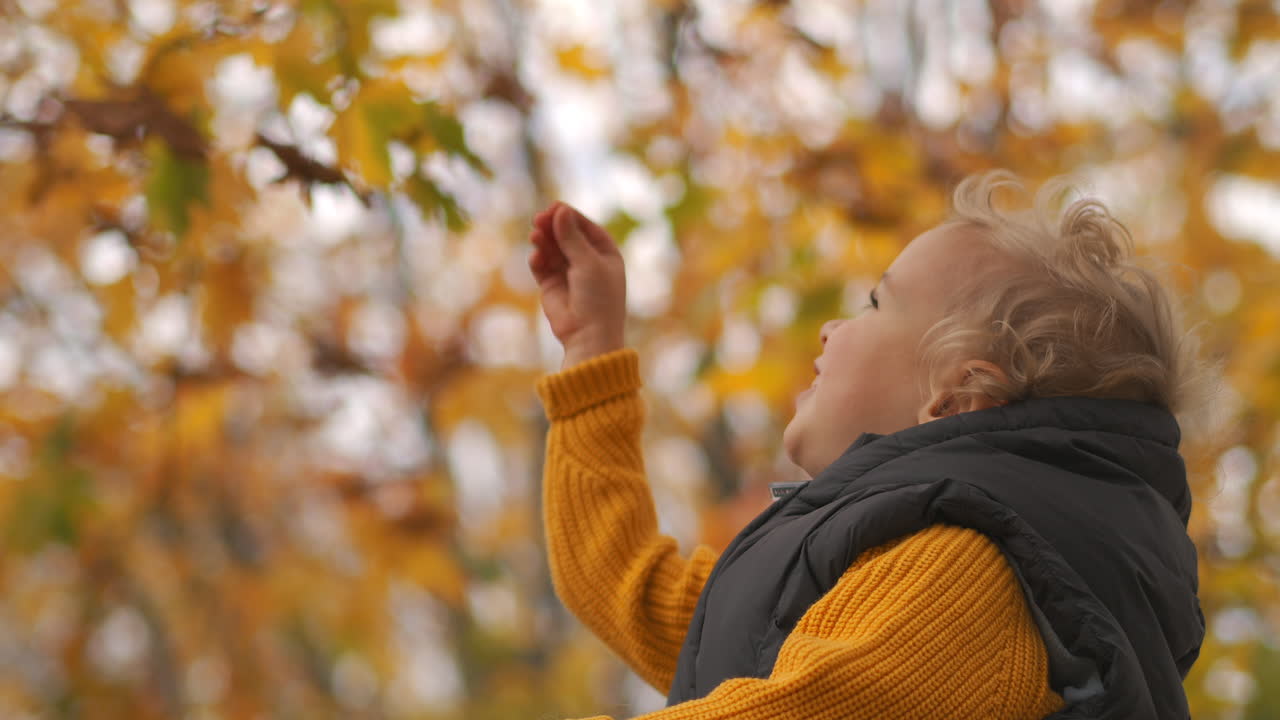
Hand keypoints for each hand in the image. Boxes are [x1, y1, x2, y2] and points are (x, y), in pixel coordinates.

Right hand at [528, 202, 626, 369]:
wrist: (588, 335)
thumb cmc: (598, 299)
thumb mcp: (588, 263)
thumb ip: (572, 237)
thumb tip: (560, 211)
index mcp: (605, 253)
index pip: (585, 227)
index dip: (569, 216)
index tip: (554, 207)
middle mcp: (587, 261)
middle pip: (566, 235)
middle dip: (552, 226)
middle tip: (538, 219)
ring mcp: (568, 273)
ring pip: (552, 248)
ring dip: (543, 240)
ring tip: (535, 236)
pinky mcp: (552, 285)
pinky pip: (542, 266)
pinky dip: (538, 259)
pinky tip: (536, 257)